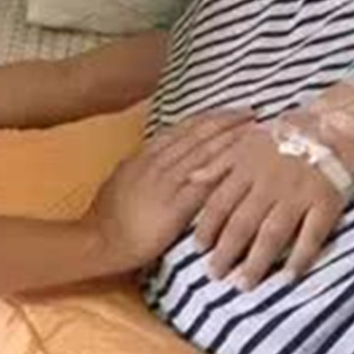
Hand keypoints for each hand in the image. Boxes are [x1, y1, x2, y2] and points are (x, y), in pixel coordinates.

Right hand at [87, 110, 253, 270]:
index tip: (228, 112)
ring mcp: (166, 182)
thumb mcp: (121, 181)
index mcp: (144, 156)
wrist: (99, 240)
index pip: (182, 130)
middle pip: (198, 135)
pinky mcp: (175, 205)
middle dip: (226, 122)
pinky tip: (244, 165)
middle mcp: (157, 163)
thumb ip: (141, 167)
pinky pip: (204, 183)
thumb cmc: (107, 216)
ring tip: (254, 131)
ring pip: (204, 152)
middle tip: (251, 113)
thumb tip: (153, 157)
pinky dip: (226, 169)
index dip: (208, 119)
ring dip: (231, 139)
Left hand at [187, 101, 353, 289]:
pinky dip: (300, 257)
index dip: (207, 227)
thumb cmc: (288, 134)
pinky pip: (312, 234)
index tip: (198, 249)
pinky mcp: (327, 201)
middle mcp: (270, 182)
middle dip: (226, 252)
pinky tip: (288, 277)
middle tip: (215, 275)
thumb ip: (219, 162)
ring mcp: (299, 193)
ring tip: (244, 284)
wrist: (339, 122)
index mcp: (248, 166)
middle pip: (243, 223)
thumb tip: (190, 179)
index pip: (220, 202)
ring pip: (273, 233)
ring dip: (257, 261)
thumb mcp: (248, 141)